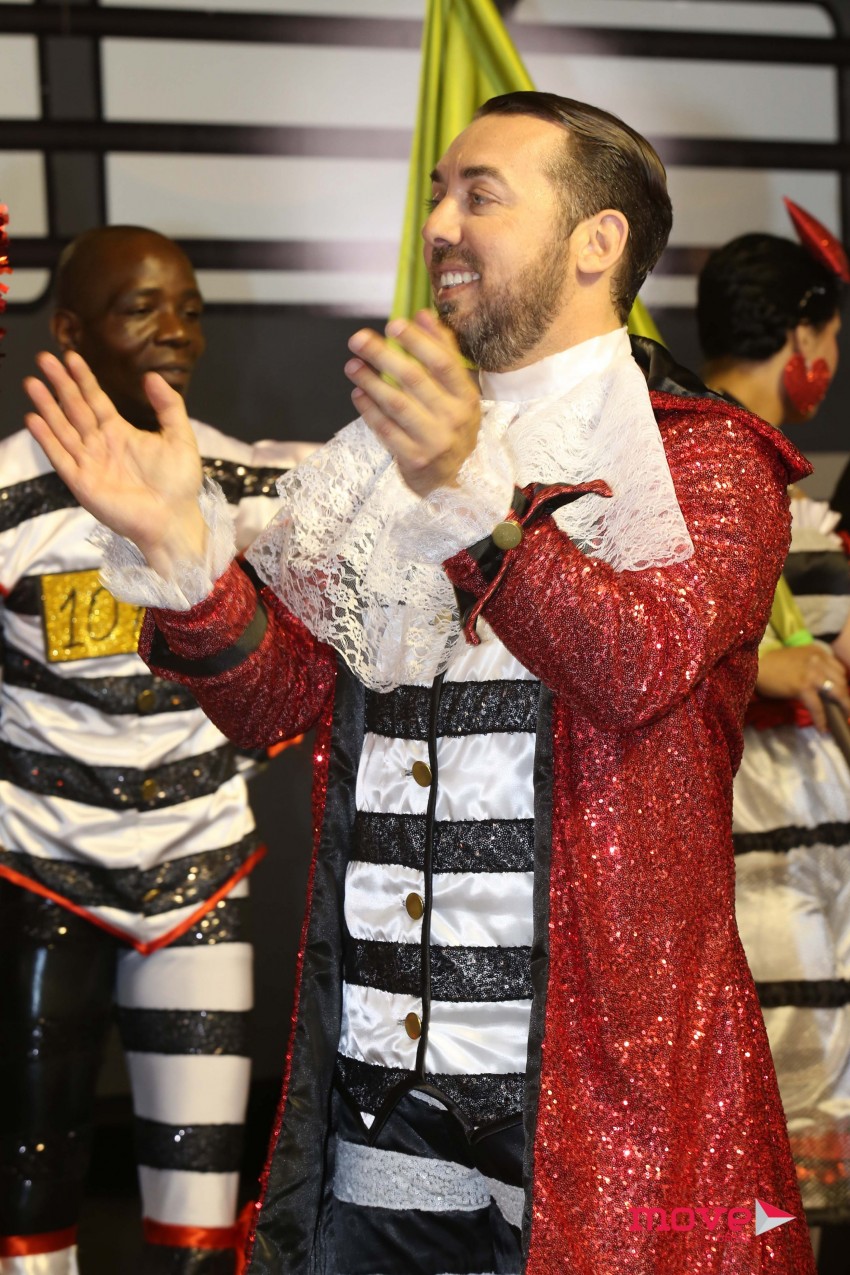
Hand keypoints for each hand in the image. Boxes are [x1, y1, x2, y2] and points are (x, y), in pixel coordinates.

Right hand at [24, 351, 206, 577]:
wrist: (174, 518)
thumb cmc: (179, 483)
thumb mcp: (179, 437)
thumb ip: (168, 406)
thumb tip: (151, 376)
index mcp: (120, 433)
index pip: (95, 400)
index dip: (83, 379)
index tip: (70, 356)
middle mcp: (100, 445)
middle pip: (75, 409)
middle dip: (60, 384)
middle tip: (44, 358)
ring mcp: (89, 463)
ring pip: (63, 429)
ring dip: (47, 407)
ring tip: (32, 383)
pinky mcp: (82, 483)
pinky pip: (61, 458)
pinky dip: (46, 440)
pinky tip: (34, 419)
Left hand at [344, 309, 479, 496]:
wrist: (454, 479)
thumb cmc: (452, 426)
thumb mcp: (458, 392)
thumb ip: (444, 352)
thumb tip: (423, 315)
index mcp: (467, 398)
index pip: (443, 363)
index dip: (418, 342)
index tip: (393, 324)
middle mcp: (454, 419)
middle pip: (414, 379)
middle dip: (383, 355)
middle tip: (358, 339)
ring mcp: (434, 441)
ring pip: (397, 404)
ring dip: (371, 381)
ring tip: (352, 365)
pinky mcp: (415, 459)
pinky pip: (386, 430)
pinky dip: (369, 410)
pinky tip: (358, 393)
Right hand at [756, 642, 849, 732]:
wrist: (755, 666)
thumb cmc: (772, 664)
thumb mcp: (799, 658)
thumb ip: (813, 666)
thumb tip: (824, 686)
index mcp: (818, 652)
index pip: (839, 669)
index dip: (841, 684)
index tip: (840, 695)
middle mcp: (818, 660)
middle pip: (841, 681)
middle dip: (843, 697)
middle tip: (843, 710)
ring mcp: (811, 673)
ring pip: (836, 693)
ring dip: (842, 708)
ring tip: (843, 720)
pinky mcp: (802, 686)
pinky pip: (818, 707)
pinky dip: (821, 720)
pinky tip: (822, 730)